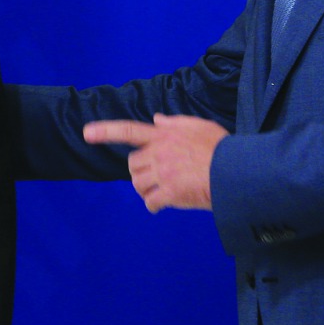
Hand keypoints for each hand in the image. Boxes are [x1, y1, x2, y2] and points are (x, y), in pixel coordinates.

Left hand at [83, 115, 228, 212]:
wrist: (236, 170)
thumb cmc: (220, 147)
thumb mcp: (198, 125)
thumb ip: (174, 123)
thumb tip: (156, 119)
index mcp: (163, 135)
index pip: (129, 130)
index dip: (106, 131)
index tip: (87, 133)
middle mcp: (159, 153)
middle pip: (133, 165)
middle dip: (140, 172)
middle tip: (156, 178)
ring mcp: (163, 173)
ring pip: (138, 184)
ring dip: (145, 190)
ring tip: (160, 191)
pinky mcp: (170, 193)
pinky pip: (150, 203)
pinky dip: (153, 206)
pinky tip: (162, 205)